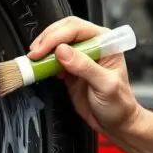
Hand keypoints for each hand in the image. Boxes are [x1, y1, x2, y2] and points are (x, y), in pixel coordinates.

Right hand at [28, 16, 143, 136]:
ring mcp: (79, 57)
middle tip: (34, 55)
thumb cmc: (119, 104)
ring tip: (33, 61)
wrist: (116, 123)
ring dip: (42, 50)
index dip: (56, 37)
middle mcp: (92, 45)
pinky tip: (40, 69)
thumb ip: (84, 67)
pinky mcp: (68, 69)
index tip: (42, 50)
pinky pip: (52, 59)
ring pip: (56, 43)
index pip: (76, 28)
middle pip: (63, 30)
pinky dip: (43, 63)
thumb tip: (62, 50)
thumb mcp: (105, 85)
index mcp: (105, 42)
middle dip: (46, 40)